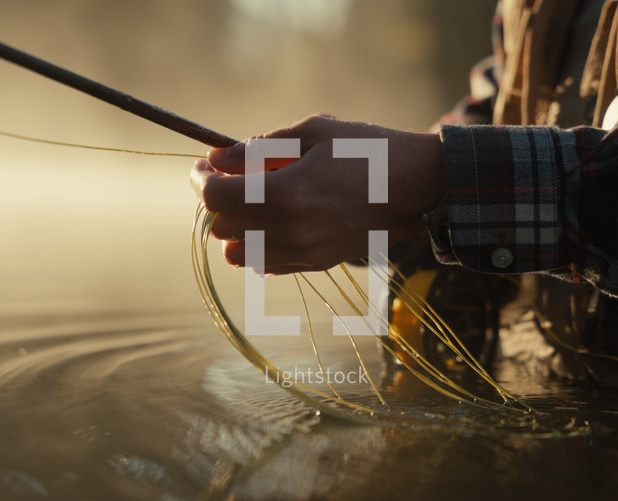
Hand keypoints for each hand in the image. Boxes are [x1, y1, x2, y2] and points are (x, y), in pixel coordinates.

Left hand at [190, 115, 443, 273]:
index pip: (216, 196)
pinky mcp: (315, 264)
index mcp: (286, 194)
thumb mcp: (312, 133)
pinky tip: (272, 220)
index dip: (201, 178)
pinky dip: (256, 244)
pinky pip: (264, 264)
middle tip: (228, 176)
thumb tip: (218, 158)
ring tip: (251, 201)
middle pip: (220, 225)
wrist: (416, 187)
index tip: (205, 165)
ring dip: (233, 226)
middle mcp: (290, 230)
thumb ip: (258, 148)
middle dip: (215, 199)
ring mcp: (303, 252)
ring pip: (237, 252)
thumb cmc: (368, 150)